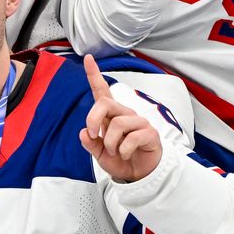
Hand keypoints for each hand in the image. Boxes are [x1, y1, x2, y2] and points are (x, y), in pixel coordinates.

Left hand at [78, 55, 163, 181]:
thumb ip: (91, 143)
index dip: (94, 75)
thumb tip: (84, 132)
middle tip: (93, 135)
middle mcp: (125, 114)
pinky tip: (126, 154)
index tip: (88, 58)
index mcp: (111, 115)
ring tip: (115, 151)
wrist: (140, 174)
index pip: (102, 91)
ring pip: (117, 124)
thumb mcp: (99, 154)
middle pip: (105, 103)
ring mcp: (138, 122)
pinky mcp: (149, 133)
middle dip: (93, 119)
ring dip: (110, 143)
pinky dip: (123, 151)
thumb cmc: (121, 159)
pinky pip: (131, 138)